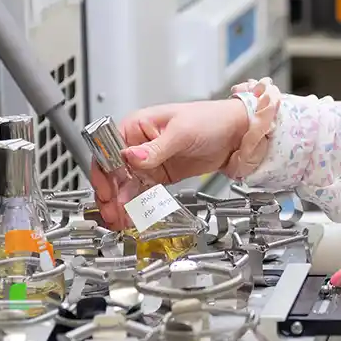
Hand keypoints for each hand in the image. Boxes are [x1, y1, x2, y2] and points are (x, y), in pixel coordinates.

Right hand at [88, 98, 249, 227]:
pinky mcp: (160, 174)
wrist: (236, 134)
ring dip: (121, 203)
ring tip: (119, 220)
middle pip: (114, 171)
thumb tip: (131, 156)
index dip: (104, 171)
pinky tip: (133, 216)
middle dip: (110, 193)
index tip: (107, 191)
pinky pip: (143, 191)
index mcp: (137, 125)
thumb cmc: (210, 119)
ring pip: (125, 185)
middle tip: (111, 212)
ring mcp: (149, 161)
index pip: (110, 150)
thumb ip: (155, 148)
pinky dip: (137, 204)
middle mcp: (139, 144)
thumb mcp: (181, 132)